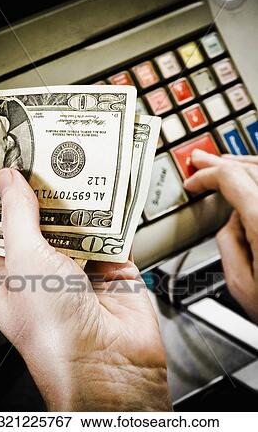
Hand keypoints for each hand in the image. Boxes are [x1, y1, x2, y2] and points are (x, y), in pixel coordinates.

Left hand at [0, 168, 170, 410]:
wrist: (110, 364)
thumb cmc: (53, 329)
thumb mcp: (23, 260)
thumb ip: (17, 215)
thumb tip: (7, 180)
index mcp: (4, 270)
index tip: (3, 161)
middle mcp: (38, 267)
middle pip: (37, 216)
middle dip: (42, 189)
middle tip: (46, 154)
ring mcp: (76, 266)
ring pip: (75, 221)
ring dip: (78, 199)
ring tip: (78, 163)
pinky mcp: (109, 267)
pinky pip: (111, 232)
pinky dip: (113, 214)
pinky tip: (111, 191)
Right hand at [184, 150, 257, 323]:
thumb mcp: (241, 285)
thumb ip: (228, 241)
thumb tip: (231, 219)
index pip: (231, 178)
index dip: (206, 175)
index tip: (193, 182)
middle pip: (251, 167)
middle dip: (222, 162)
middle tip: (201, 160)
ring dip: (244, 163)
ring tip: (226, 164)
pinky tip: (253, 178)